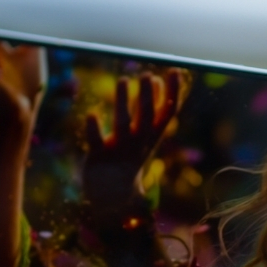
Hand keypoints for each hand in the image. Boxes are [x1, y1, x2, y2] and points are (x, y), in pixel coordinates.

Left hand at [82, 69, 182, 208]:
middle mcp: (138, 142)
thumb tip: (157, 80)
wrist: (115, 195)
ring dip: (123, 103)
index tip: (174, 71)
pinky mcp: (98, 157)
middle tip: (147, 76)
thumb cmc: (130, 156)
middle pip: (147, 118)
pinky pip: (96, 142)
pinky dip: (94, 129)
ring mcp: (119, 149)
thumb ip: (151, 109)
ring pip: (123, 125)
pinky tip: (92, 115)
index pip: (168, 113)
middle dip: (148, 97)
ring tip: (123, 80)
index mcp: (152, 136)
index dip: (173, 93)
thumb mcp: (145, 135)